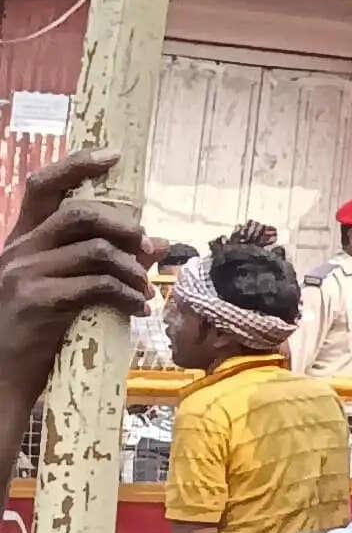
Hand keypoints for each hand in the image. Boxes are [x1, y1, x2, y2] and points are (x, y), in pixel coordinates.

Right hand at [0, 153, 159, 408]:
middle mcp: (17, 251)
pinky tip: (138, 309)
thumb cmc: (34, 331)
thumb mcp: (58, 287)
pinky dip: (128, 296)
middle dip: (125, 226)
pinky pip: (98, 286)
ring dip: (133, 269)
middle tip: (148, 248)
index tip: (114, 156)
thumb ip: (96, 261)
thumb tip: (155, 244)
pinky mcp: (37, 302)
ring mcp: (24, 275)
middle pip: (80, 213)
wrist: (1, 376)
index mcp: (20, 241)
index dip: (78, 164)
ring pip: (97, 250)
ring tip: (144, 288)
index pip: (43, 186)